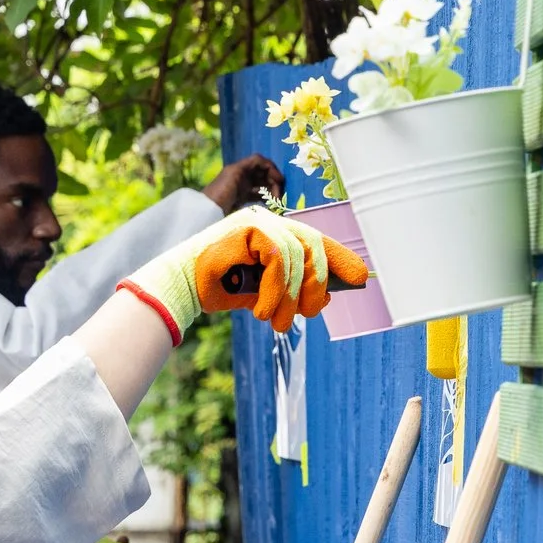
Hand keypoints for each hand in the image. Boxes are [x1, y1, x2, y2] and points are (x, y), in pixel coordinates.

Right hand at [119, 207, 370, 338]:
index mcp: (276, 233)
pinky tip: (261, 310)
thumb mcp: (265, 292)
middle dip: (316, 283)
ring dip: (290, 296)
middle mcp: (270, 221)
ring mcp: (258, 220)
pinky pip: (277, 258)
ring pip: (296, 255)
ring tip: (276, 321)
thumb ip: (292, 290)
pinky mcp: (248, 227)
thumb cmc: (221, 289)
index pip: (316, 241)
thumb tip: (324, 296)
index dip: (340, 258)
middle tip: (307, 313)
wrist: (181, 288)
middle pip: (313, 245)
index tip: (361, 278)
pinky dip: (274, 290)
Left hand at [202, 154, 286, 211]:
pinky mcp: (241, 198)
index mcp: (240, 167)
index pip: (260, 161)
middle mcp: (242, 175)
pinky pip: (257, 195)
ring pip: (262, 184)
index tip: (280, 180)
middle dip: (273, 182)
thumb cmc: (219, 190)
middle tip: (279, 196)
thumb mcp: (234, 173)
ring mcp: (242, 187)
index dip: (272, 168)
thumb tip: (267, 164)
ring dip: (271, 191)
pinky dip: (265, 198)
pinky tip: (270, 205)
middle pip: (263, 173)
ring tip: (276, 202)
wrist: (206, 210)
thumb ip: (250, 165)